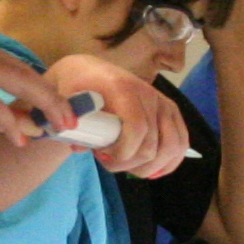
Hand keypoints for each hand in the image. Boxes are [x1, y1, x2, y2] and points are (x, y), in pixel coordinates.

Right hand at [0, 34, 79, 149]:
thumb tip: (33, 122)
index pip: (14, 66)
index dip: (41, 88)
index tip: (61, 109)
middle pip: (20, 70)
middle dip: (50, 96)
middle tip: (70, 119)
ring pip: (15, 79)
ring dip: (43, 104)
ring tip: (57, 125)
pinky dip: (10, 123)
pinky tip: (19, 140)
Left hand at [43, 56, 189, 178]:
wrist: (88, 71)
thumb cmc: (75, 87)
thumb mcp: (63, 99)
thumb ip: (66, 120)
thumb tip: (79, 146)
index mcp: (122, 87)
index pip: (137, 128)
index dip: (123, 153)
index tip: (102, 156)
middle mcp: (148, 93)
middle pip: (152, 145)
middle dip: (129, 163)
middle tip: (107, 161)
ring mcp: (162, 102)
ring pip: (171, 147)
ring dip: (149, 167)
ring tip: (127, 166)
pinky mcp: (169, 111)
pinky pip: (181, 142)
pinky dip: (169, 162)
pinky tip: (152, 171)